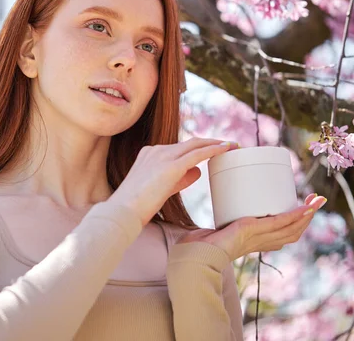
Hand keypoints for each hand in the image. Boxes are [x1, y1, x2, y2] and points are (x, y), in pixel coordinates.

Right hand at [108, 138, 238, 225]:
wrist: (122, 212)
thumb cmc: (136, 207)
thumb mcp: (159, 188)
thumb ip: (178, 178)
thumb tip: (197, 171)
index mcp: (149, 154)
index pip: (177, 148)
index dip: (196, 148)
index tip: (210, 149)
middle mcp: (156, 150)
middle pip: (189, 142)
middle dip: (209, 142)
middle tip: (227, 145)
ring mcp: (162, 156)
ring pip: (195, 144)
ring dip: (215, 144)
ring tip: (231, 146)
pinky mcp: (171, 166)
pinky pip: (198, 153)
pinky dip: (214, 149)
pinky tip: (226, 148)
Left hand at [176, 194, 327, 260]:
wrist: (192, 255)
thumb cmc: (198, 247)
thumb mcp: (215, 232)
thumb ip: (218, 223)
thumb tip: (215, 208)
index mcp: (253, 243)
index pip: (280, 235)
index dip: (295, 224)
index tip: (303, 210)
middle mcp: (258, 242)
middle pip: (291, 232)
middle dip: (307, 217)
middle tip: (316, 201)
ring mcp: (255, 237)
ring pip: (289, 228)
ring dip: (306, 215)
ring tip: (317, 201)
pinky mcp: (249, 230)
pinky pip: (277, 222)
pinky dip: (293, 216)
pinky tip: (304, 208)